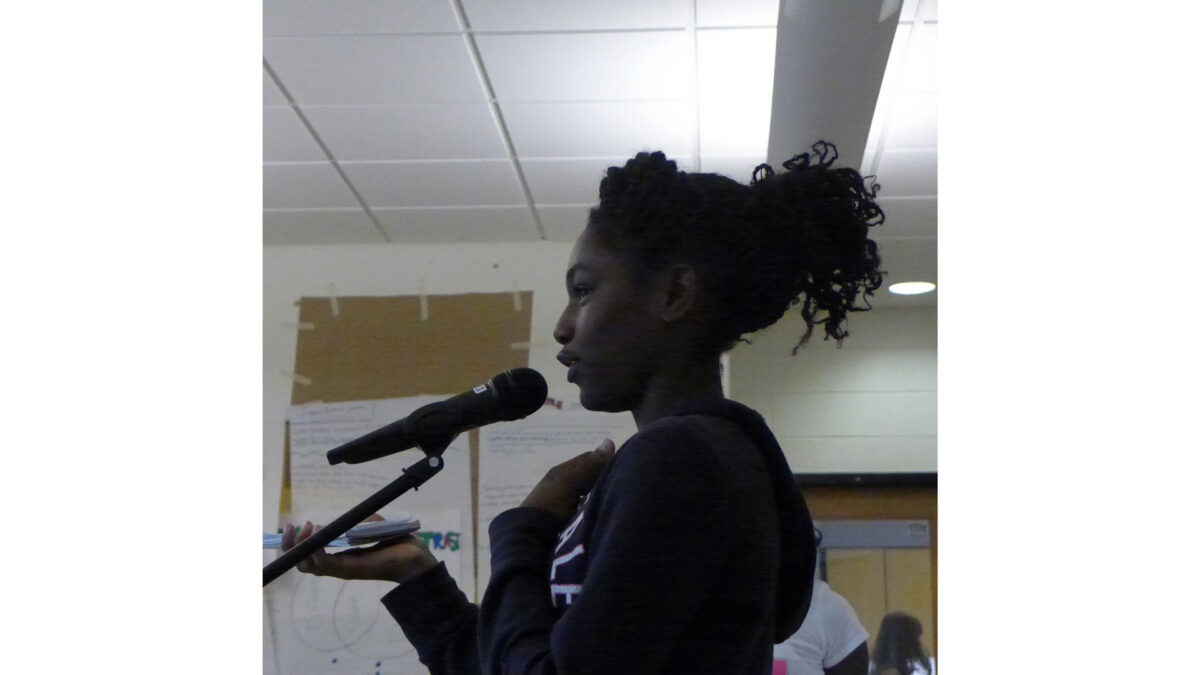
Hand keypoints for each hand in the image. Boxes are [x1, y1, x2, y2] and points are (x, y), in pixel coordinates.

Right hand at [280, 514, 437, 584]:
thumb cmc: (394, 542)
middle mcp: (336, 566)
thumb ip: (354, 522)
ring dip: (301, 546)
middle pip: (301, 563)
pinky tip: (316, 534)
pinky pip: (324, 564)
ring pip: (308, 565)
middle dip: (290, 546)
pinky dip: (315, 549)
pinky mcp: (349, 569)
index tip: (293, 526)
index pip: (307, 556)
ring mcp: (341, 569)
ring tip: (306, 528)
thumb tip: (338, 519)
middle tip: (292, 527)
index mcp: (339, 558)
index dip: (295, 544)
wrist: (414, 557)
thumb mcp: (370, 527)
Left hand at [520, 439, 615, 521]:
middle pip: (590, 477)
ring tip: (616, 503)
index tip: (622, 471)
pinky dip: (595, 509)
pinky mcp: (568, 519)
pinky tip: (603, 515)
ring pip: (590, 493)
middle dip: (604, 480)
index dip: (606, 462)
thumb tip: (609, 441)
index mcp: (562, 471)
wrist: (531, 537)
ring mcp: (565, 502)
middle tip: (622, 489)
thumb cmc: (550, 505)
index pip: (589, 459)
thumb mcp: (570, 483)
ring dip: (600, 496)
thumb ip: (590, 466)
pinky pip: (587, 508)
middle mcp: (564, 483)